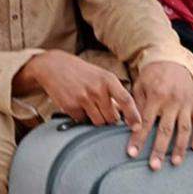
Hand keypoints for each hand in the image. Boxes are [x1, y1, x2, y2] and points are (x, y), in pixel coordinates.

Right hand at [18, 50, 141, 127]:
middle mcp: (97, 89)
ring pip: (98, 122)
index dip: (134, 116)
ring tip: (89, 106)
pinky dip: (82, 117)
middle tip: (102, 110)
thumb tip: (124, 113)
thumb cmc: (81, 72)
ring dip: (96, 119)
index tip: (138, 127)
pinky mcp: (71, 106)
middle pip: (112, 118)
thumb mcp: (101, 76)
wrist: (54, 66)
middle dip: (109, 119)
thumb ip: (113, 92)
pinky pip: (82, 121)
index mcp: (108, 79)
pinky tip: (77, 105)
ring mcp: (84, 98)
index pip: (126, 100)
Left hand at [129, 62, 192, 170]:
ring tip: (175, 162)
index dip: (138, 139)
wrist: (174, 60)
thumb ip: (137, 104)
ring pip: (185, 129)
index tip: (132, 153)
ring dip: (180, 147)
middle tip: (154, 166)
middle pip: (166, 130)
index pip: (146, 122)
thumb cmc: (154, 75)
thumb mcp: (140, 85)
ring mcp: (187, 104)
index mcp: (157, 96)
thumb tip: (132, 125)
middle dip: (159, 149)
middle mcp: (173, 101)